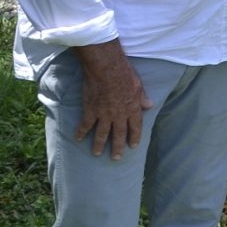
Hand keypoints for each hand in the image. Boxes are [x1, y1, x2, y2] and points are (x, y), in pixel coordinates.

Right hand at [72, 40, 152, 159]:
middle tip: (116, 158)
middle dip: (117, 147)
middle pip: (119, 135)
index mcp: (133, 109)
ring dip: (99, 145)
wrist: (106, 68)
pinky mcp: (90, 110)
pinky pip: (85, 124)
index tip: (133, 146)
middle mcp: (119, 115)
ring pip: (102, 134)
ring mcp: (104, 114)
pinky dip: (81, 132)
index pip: (135, 127)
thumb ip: (142, 97)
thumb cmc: (124, 73)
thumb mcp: (139, 85)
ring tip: (97, 154)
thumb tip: (149, 105)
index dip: (134, 138)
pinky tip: (78, 139)